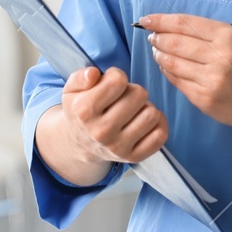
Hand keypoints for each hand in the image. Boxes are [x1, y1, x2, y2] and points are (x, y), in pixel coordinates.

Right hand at [52, 66, 168, 168]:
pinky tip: (143, 122)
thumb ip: (80, 77)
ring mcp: (118, 147)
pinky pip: (160, 135)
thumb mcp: (71, 90)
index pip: (118, 81)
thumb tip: (93, 73)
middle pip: (139, 94)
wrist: (80, 144)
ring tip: (133, 111)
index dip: (117, 76)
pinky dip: (157, 124)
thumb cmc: (81, 111)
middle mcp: (101, 131)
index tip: (111, 84)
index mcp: (84, 111)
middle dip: (133, 91)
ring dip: (145, 108)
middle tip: (123, 99)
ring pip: (152, 114)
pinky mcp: (133, 157)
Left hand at [139, 13, 231, 139]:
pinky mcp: (204, 99)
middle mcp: (219, 56)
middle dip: (157, 38)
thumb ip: (205, 35)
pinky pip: (177, 81)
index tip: (146, 20)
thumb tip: (167, 28)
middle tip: (152, 38)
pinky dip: (167, 72)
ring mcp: (211, 79)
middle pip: (174, 42)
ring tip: (157, 51)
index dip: (160, 20)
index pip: (184, 23)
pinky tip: (167, 67)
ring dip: (159, 55)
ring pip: (172, 63)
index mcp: (227, 36)